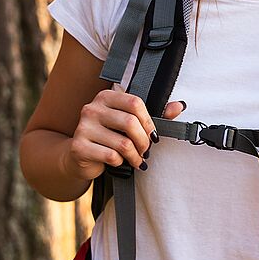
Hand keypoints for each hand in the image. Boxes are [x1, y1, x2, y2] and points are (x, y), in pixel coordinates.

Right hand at [65, 92, 185, 180]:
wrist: (80, 155)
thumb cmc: (109, 136)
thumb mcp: (130, 123)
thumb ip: (156, 114)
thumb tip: (179, 106)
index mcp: (106, 97)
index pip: (135, 103)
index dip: (149, 121)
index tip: (153, 134)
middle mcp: (92, 108)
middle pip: (130, 123)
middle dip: (144, 141)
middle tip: (146, 150)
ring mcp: (83, 127)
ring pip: (123, 143)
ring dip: (135, 155)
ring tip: (137, 159)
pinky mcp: (79, 147)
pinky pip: (111, 156)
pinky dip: (121, 162)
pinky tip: (121, 162)